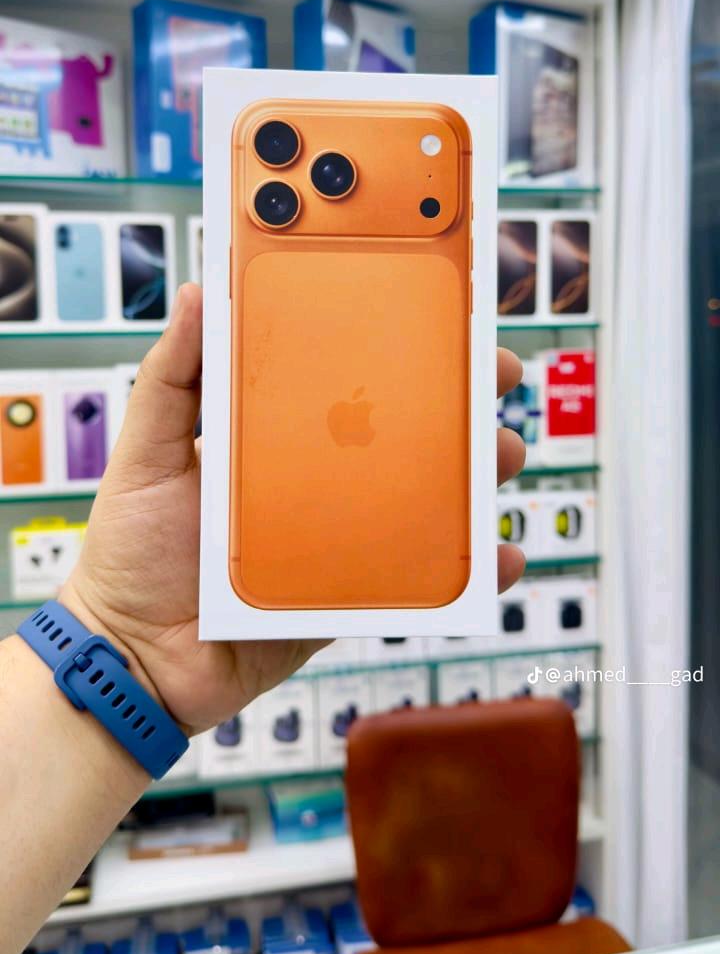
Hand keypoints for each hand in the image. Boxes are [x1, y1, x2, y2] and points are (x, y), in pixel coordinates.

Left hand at [61, 285, 524, 733]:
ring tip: (500, 457)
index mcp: (273, 438)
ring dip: (473, 479)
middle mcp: (315, 482)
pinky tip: (497, 558)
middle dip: (455, 406)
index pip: (344, 380)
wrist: (133, 661)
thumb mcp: (145, 452)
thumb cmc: (129, 551)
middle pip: (399, 436)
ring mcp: (338, 539)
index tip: (439, 317)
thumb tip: (197, 293)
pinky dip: (465, 574)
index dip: (392, 349)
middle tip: (493, 380)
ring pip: (421, 502)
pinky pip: (415, 579)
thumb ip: (170, 377)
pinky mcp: (348, 594)